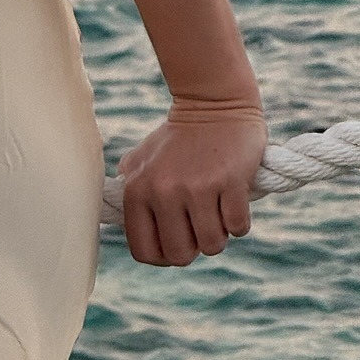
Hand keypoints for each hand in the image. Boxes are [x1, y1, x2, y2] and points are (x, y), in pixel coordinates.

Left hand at [116, 94, 267, 265]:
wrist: (213, 104)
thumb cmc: (177, 139)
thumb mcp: (142, 161)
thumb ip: (130, 193)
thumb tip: (120, 222)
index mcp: (138, 188)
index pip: (144, 252)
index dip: (163, 255)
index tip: (176, 240)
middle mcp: (164, 190)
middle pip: (180, 256)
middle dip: (193, 245)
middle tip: (198, 219)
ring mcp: (197, 186)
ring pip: (212, 246)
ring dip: (218, 231)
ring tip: (214, 203)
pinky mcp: (230, 183)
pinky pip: (238, 228)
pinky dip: (238, 218)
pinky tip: (231, 194)